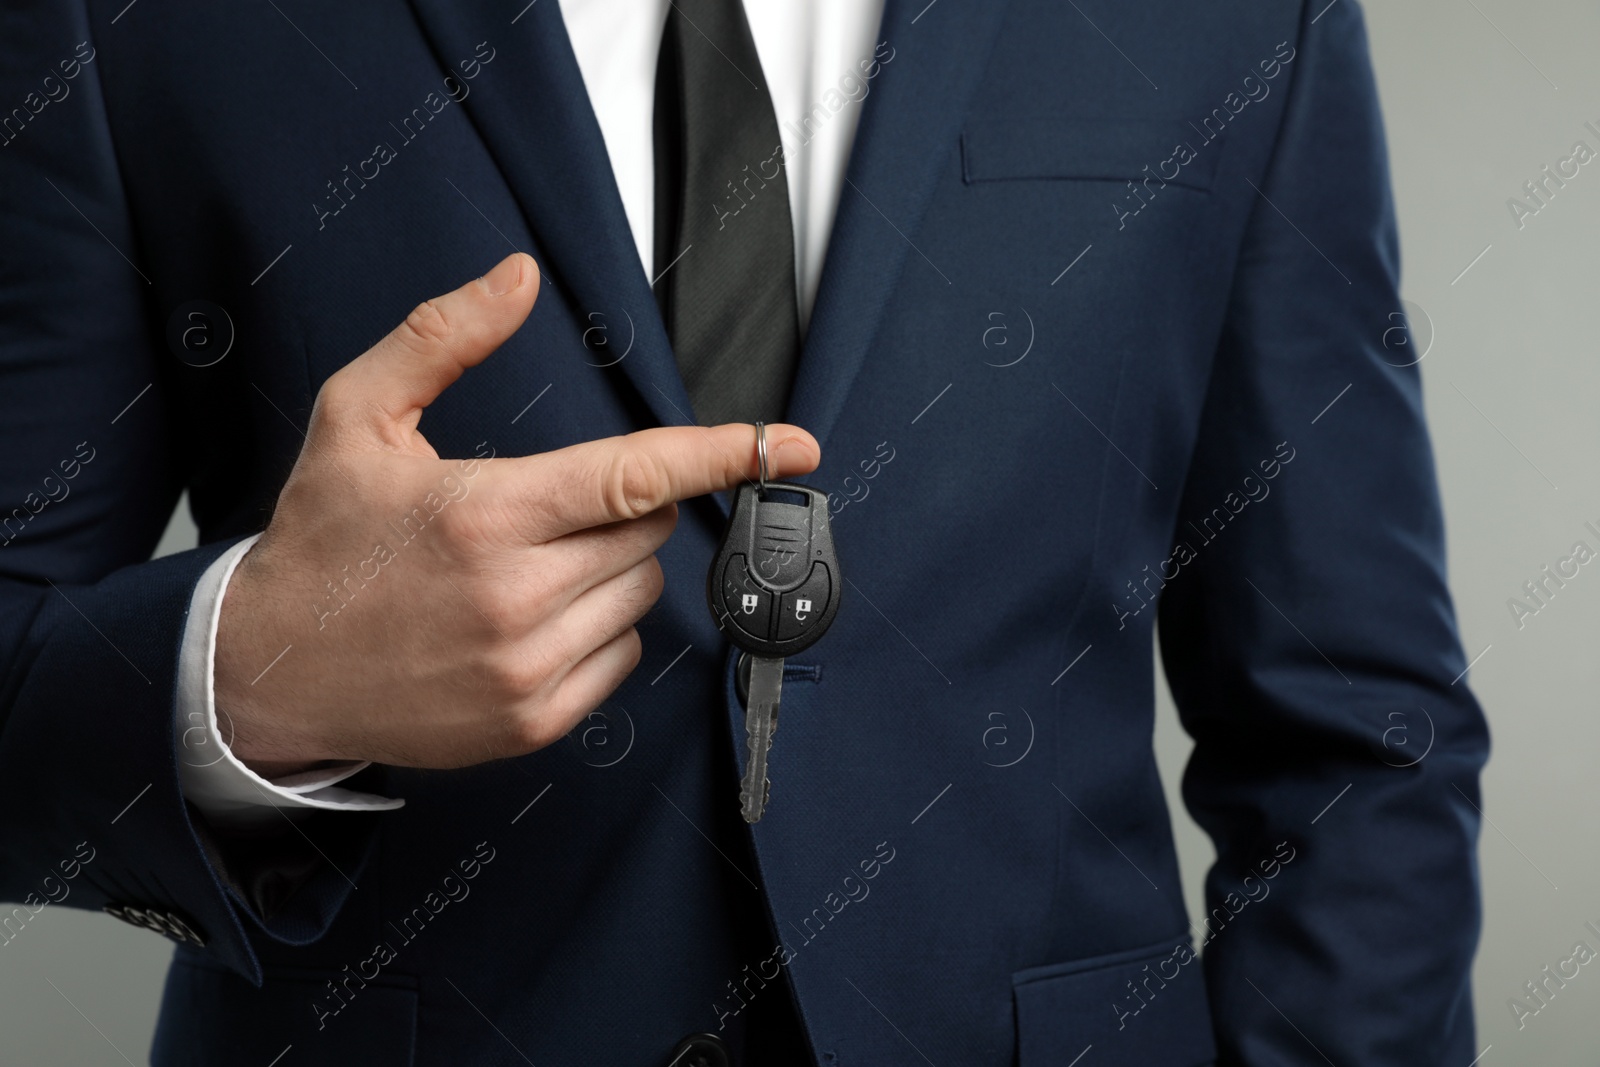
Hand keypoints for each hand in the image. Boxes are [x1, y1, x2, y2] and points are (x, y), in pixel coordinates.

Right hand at [214, 253, 819, 771]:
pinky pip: (622, 657)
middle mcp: (514, 594)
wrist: (268, 671)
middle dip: (620, 505)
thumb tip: (518, 277)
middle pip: (647, 529)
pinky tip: (528, 619)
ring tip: (525, 565)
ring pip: (641, 592)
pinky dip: (598, 629)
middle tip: (546, 508)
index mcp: (484, 512)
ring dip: (610, 567)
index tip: (790, 445)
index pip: (636, 473)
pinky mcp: (532, 720)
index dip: (723, 452)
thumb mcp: (357, 418)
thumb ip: (442, 337)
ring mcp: (527, 665)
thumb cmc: (321, 540)